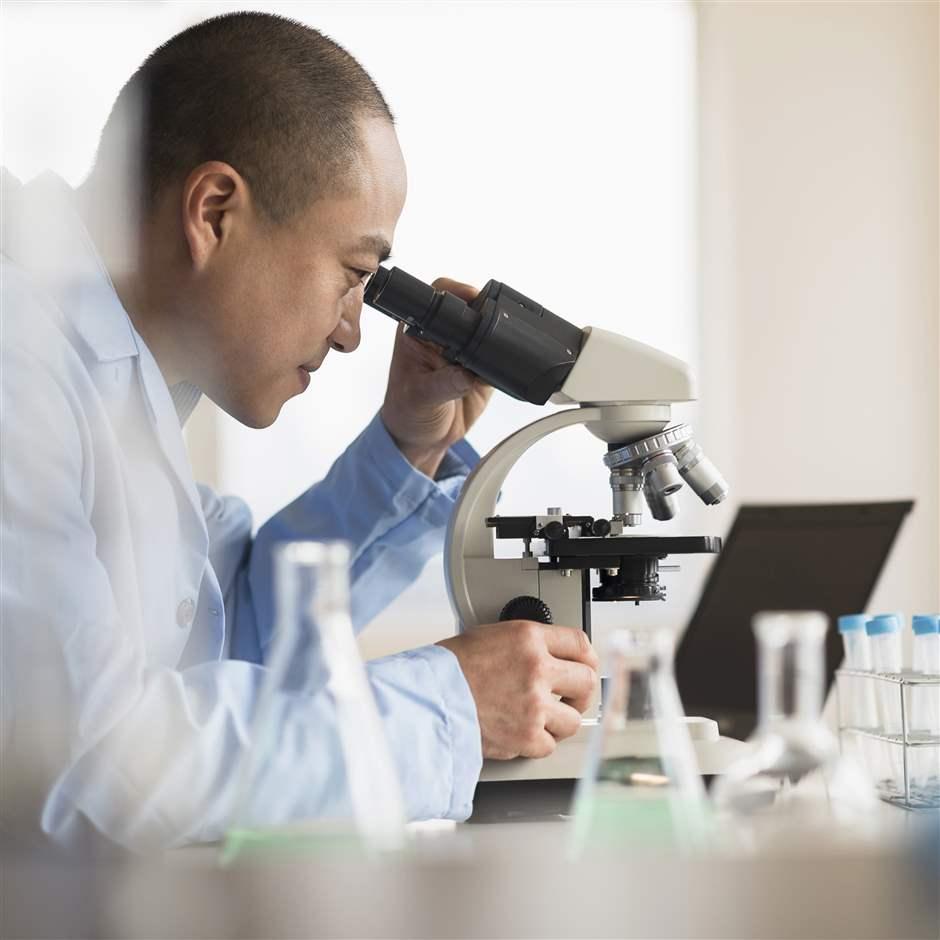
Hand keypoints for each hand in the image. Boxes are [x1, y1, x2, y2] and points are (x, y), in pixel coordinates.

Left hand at [379, 278, 493, 477]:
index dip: (458, 291)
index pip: (438, 296)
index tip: (474, 297)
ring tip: (499, 353)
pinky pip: (501, 358)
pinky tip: (506, 370)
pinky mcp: (484, 368)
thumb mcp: (419, 398)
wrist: (423, 439)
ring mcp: (466, 351)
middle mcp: (444, 336)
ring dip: (499, 338)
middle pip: (472, 308)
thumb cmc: (407, 413)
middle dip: (487, 313)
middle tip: (494, 328)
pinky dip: (508, 362)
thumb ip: (443, 384)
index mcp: (419, 332)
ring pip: (489, 331)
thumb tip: (467, 375)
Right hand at [437, 621, 599, 759]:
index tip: (586, 665)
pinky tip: (526, 732)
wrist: (428, 698)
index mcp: (528, 638)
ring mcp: (534, 704)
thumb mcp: (491, 636)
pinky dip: (539, 742)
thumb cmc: (449, 668)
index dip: (586, 656)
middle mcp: (537, 669)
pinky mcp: (526, 736)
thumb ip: (526, 645)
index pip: (579, 642)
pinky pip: (549, 744)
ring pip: (573, 719)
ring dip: (561, 721)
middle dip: (580, 692)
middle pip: (586, 680)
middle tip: (571, 697)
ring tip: (544, 719)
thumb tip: (549, 655)